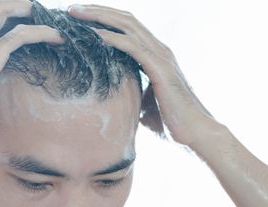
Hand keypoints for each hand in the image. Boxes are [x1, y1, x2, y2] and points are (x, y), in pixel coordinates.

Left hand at [68, 4, 222, 147]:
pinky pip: (133, 47)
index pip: (127, 27)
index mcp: (155, 55)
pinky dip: (112, 38)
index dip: (104, 19)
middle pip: (125, 19)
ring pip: (127, 26)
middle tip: (71, 9)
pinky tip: (94, 35)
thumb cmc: (172, 123)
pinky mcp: (160, 69)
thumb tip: (120, 101)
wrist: (196, 134)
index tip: (80, 19)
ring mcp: (161, 56)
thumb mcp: (145, 104)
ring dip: (99, 18)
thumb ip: (134, 95)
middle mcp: (159, 49)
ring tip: (76, 14)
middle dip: (97, 11)